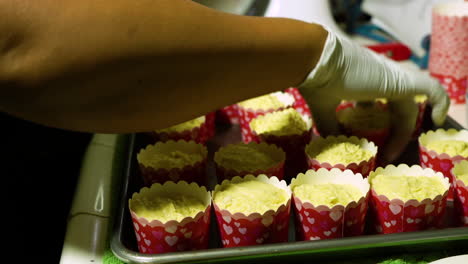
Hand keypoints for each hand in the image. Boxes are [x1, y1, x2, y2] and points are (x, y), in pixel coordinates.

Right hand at [299, 28, 449, 162]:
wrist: (316, 61)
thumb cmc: (317, 80)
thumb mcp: (322, 108)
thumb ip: (330, 125)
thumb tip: (333, 144)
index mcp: (360, 80)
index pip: (374, 101)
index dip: (372, 123)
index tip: (365, 143)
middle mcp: (379, 76)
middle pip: (393, 106)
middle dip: (389, 131)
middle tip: (382, 153)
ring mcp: (392, 78)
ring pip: (408, 104)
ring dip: (403, 129)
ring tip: (393, 151)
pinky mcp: (402, 82)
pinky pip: (431, 90)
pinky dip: (440, 102)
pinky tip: (436, 120)